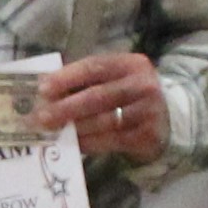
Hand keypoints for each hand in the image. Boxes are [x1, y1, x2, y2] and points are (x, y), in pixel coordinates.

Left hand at [33, 51, 165, 161]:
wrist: (166, 119)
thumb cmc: (127, 96)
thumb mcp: (113, 79)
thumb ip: (84, 81)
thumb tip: (43, 91)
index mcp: (131, 64)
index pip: (95, 66)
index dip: (68, 77)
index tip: (43, 89)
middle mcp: (143, 85)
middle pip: (98, 96)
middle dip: (66, 107)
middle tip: (41, 117)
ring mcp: (148, 111)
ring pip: (104, 120)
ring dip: (74, 127)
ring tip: (52, 132)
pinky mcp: (147, 135)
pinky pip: (111, 140)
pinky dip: (88, 143)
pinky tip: (71, 144)